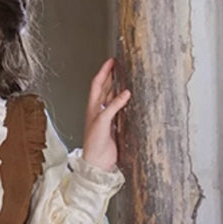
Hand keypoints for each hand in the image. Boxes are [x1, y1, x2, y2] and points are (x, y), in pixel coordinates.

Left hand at [81, 58, 131, 173]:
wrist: (97, 161)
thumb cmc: (94, 143)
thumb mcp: (102, 121)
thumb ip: (114, 106)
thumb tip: (125, 92)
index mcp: (93, 107)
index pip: (98, 84)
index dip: (104, 71)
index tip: (111, 61)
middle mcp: (98, 110)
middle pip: (105, 88)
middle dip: (111, 76)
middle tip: (119, 66)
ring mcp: (106, 118)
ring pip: (112, 98)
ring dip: (117, 88)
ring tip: (125, 78)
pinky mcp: (114, 126)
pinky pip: (119, 109)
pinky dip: (124, 102)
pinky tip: (129, 99)